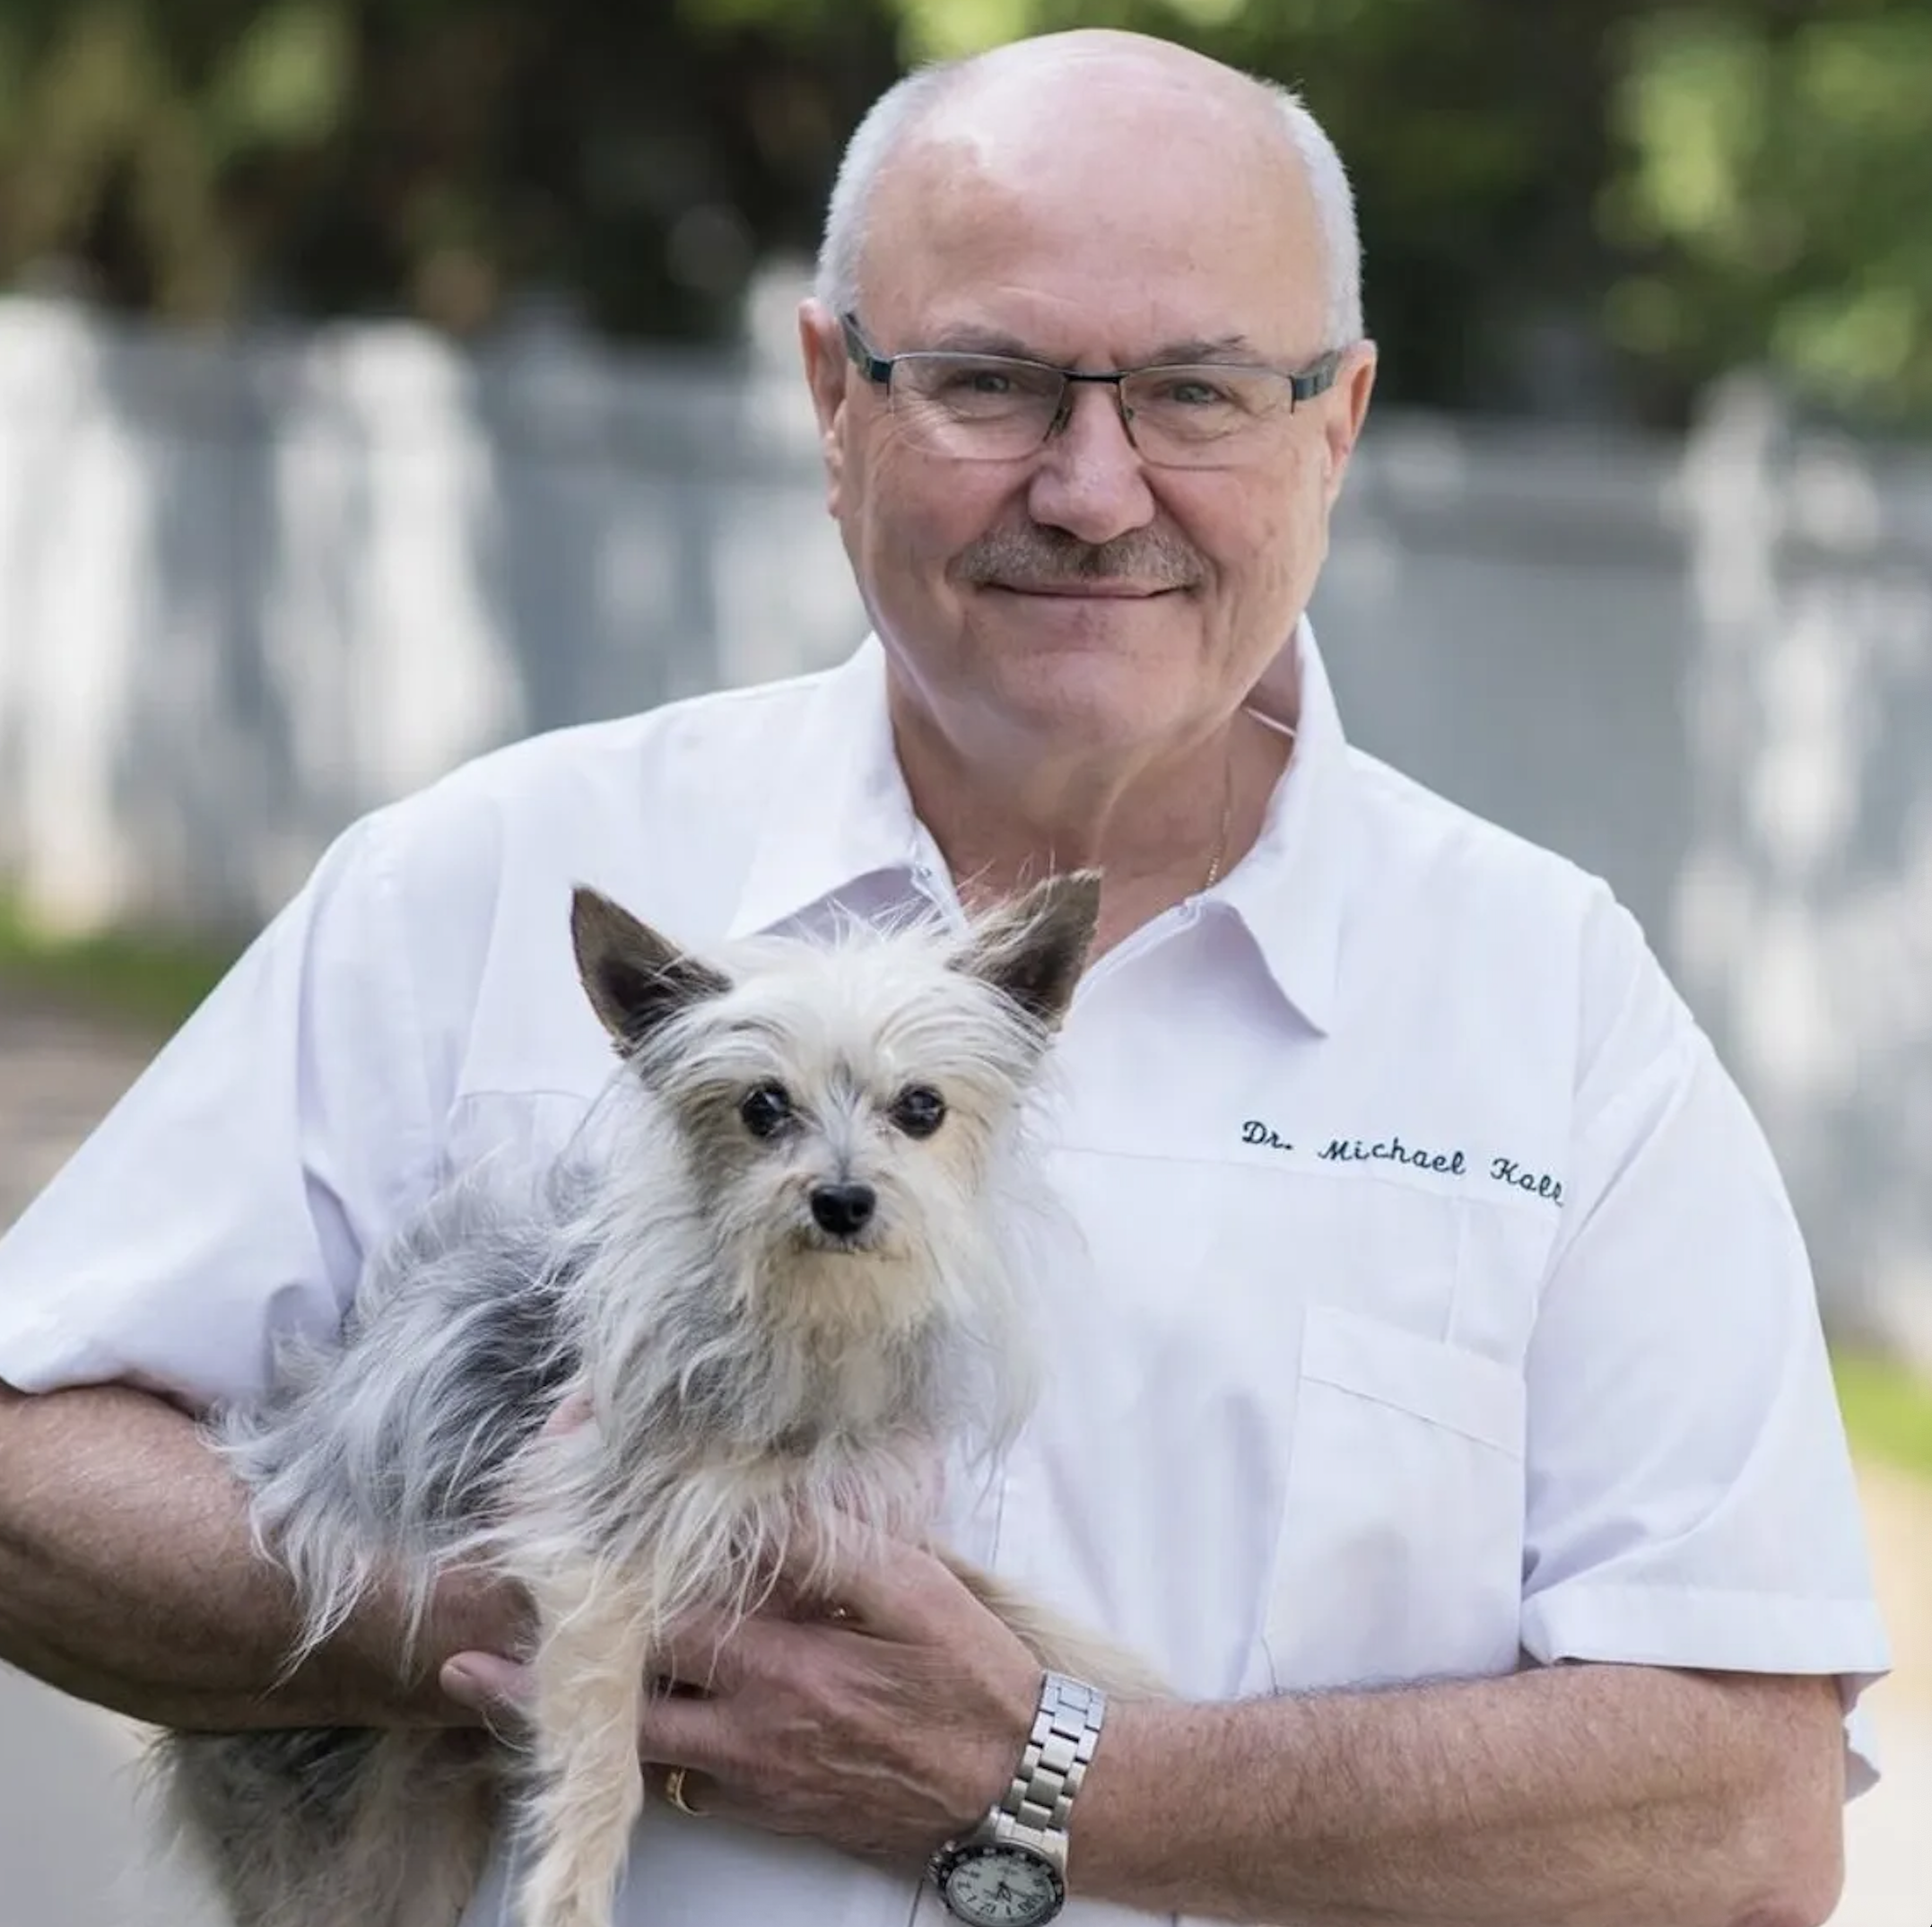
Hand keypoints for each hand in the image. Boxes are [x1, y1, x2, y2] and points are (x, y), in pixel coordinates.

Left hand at [441, 1536, 1043, 1864]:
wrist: (1016, 1787)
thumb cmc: (971, 1678)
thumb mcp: (916, 1589)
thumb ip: (836, 1544)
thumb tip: (770, 1501)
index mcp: (781, 1663)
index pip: (663, 1623)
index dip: (594, 1594)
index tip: (532, 1567)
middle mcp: (751, 1727)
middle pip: (624, 1700)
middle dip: (544, 1677)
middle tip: (468, 1655)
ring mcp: (757, 1776)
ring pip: (641, 1748)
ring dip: (573, 1724)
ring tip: (502, 1698)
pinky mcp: (774, 1809)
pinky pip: (686, 1785)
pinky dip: (641, 1758)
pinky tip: (619, 1739)